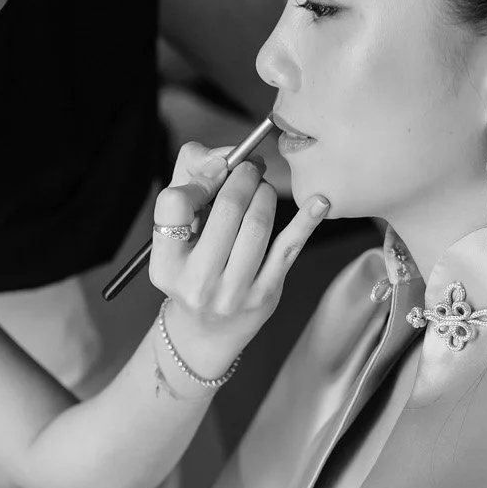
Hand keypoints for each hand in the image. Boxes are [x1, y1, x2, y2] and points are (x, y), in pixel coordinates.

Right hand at [149, 141, 329, 376]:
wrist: (206, 332)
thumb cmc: (190, 271)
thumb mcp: (174, 236)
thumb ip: (188, 185)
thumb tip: (221, 155)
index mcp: (166, 264)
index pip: (175, 204)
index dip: (197, 180)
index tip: (213, 175)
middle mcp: (198, 282)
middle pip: (227, 209)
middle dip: (242, 177)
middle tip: (249, 168)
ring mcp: (235, 292)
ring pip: (257, 224)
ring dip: (264, 194)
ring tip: (261, 189)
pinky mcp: (266, 294)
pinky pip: (289, 248)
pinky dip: (306, 221)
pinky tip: (319, 201)